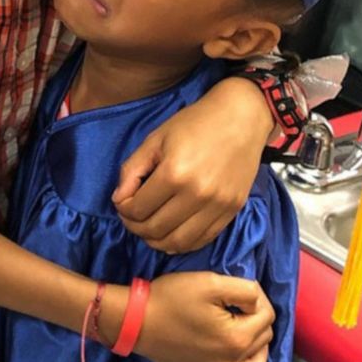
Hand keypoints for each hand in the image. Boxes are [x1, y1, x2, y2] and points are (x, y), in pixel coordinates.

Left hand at [113, 77, 272, 253]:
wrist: (242, 118)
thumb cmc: (195, 123)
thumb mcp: (155, 138)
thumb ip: (132, 169)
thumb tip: (119, 200)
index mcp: (174, 173)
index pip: (137, 209)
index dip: (123, 209)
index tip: (123, 202)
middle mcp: (197, 194)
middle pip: (154, 230)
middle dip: (135, 227)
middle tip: (132, 217)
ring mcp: (217, 206)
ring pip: (177, 243)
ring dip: (156, 240)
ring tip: (149, 228)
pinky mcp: (232, 211)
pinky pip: (202, 240)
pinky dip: (182, 243)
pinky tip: (172, 233)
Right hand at [123, 272, 274, 361]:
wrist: (138, 320)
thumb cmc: (172, 298)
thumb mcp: (211, 282)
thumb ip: (245, 290)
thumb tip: (259, 300)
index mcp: (238, 337)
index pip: (267, 315)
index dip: (257, 298)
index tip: (239, 291)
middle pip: (264, 340)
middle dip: (257, 320)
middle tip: (237, 306)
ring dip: (259, 352)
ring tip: (247, 335)